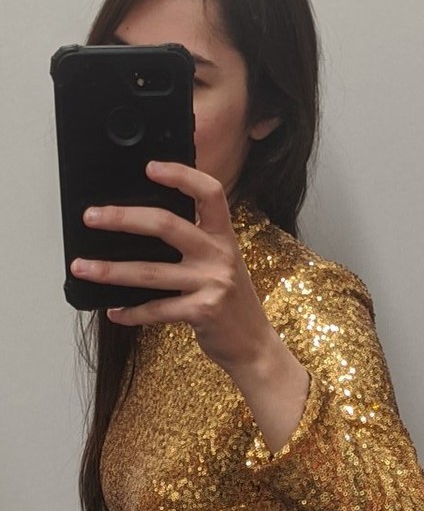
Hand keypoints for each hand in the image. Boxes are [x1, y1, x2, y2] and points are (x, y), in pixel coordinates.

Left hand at [70, 163, 276, 374]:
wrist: (253, 343)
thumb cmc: (231, 301)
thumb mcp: (222, 263)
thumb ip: (195, 243)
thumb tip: (144, 227)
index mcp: (224, 236)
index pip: (210, 193)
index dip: (181, 175)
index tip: (150, 167)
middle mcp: (219, 254)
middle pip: (166, 224)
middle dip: (123, 218)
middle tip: (91, 217)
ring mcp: (212, 283)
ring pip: (150, 271)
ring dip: (111, 270)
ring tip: (83, 267)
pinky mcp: (202, 311)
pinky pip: (156, 309)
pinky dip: (131, 311)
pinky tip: (114, 311)